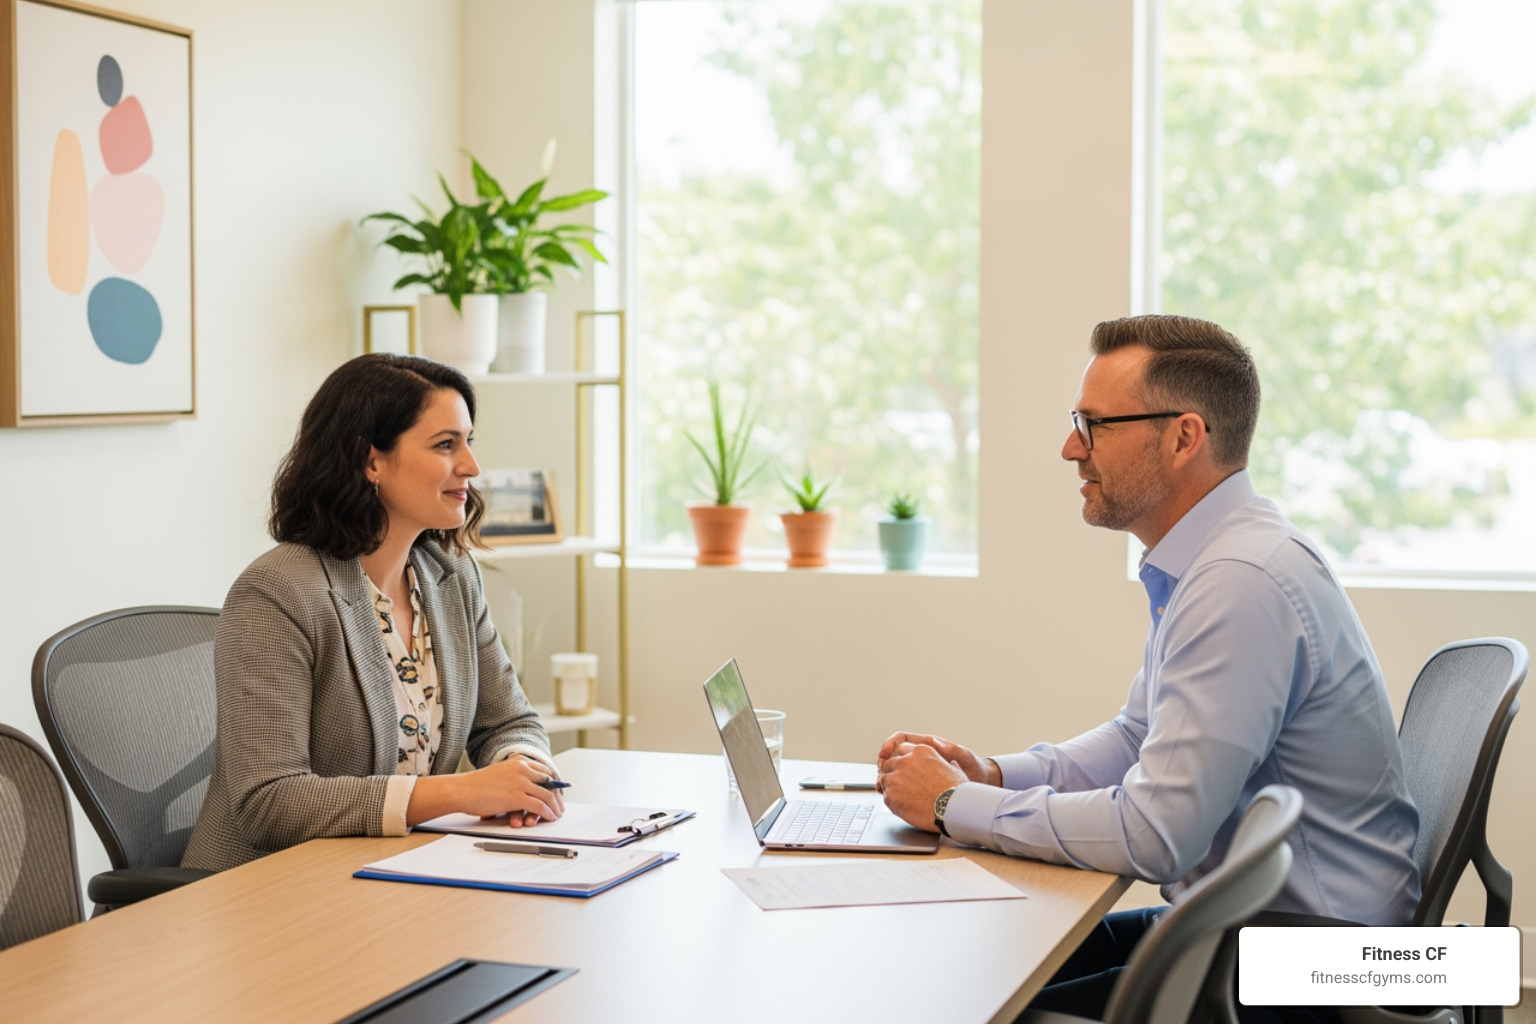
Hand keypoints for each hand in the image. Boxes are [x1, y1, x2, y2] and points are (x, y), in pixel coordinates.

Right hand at [406, 756, 562, 827]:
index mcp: (519, 761)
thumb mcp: (500, 773)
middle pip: (549, 782)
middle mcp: (522, 769)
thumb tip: (529, 788)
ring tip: (557, 814)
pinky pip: (540, 806)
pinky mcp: (517, 797)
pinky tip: (550, 817)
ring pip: (547, 794)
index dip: (554, 782)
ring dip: (555, 806)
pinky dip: (547, 812)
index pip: (545, 770)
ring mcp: (521, 782)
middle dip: (557, 795)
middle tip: (560, 805)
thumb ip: (515, 777)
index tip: (558, 791)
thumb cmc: (476, 785)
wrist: (462, 790)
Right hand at [876, 732, 997, 784]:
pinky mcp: (922, 784)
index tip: (883, 753)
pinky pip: (905, 783)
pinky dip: (897, 786)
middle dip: (884, 761)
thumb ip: (948, 749)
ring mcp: (921, 770)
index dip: (889, 744)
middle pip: (894, 754)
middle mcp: (922, 757)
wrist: (981, 782)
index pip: (901, 739)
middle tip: (881, 771)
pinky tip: (896, 793)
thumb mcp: (963, 756)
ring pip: (897, 769)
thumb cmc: (973, 767)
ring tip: (884, 783)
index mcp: (928, 746)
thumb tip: (931, 741)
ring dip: (888, 775)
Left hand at [877, 742, 968, 831]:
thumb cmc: (957, 792)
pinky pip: (884, 795)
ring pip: (883, 778)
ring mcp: (896, 777)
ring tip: (901, 797)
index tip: (902, 769)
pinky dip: (891, 801)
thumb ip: (946, 763)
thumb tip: (951, 762)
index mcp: (921, 751)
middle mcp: (906, 760)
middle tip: (899, 784)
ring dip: (889, 786)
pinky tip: (902, 806)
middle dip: (892, 773)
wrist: (953, 809)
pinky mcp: (891, 794)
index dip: (901, 761)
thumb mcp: (954, 769)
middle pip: (889, 763)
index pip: (901, 750)